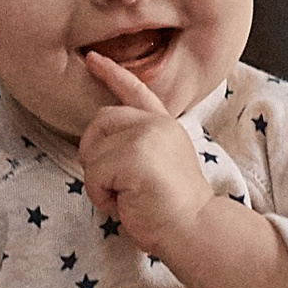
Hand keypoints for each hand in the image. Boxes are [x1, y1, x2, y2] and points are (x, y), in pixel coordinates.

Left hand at [79, 52, 214, 261]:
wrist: (195, 229)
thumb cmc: (172, 209)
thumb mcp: (158, 165)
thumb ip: (138, 146)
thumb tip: (100, 145)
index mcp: (164, 125)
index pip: (136, 91)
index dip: (112, 73)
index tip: (93, 59)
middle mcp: (157, 124)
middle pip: (101, 120)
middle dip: (93, 153)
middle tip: (111, 183)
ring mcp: (147, 137)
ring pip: (93, 152)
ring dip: (99, 183)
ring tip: (125, 198)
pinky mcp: (135, 157)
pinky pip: (94, 173)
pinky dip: (101, 195)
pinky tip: (124, 205)